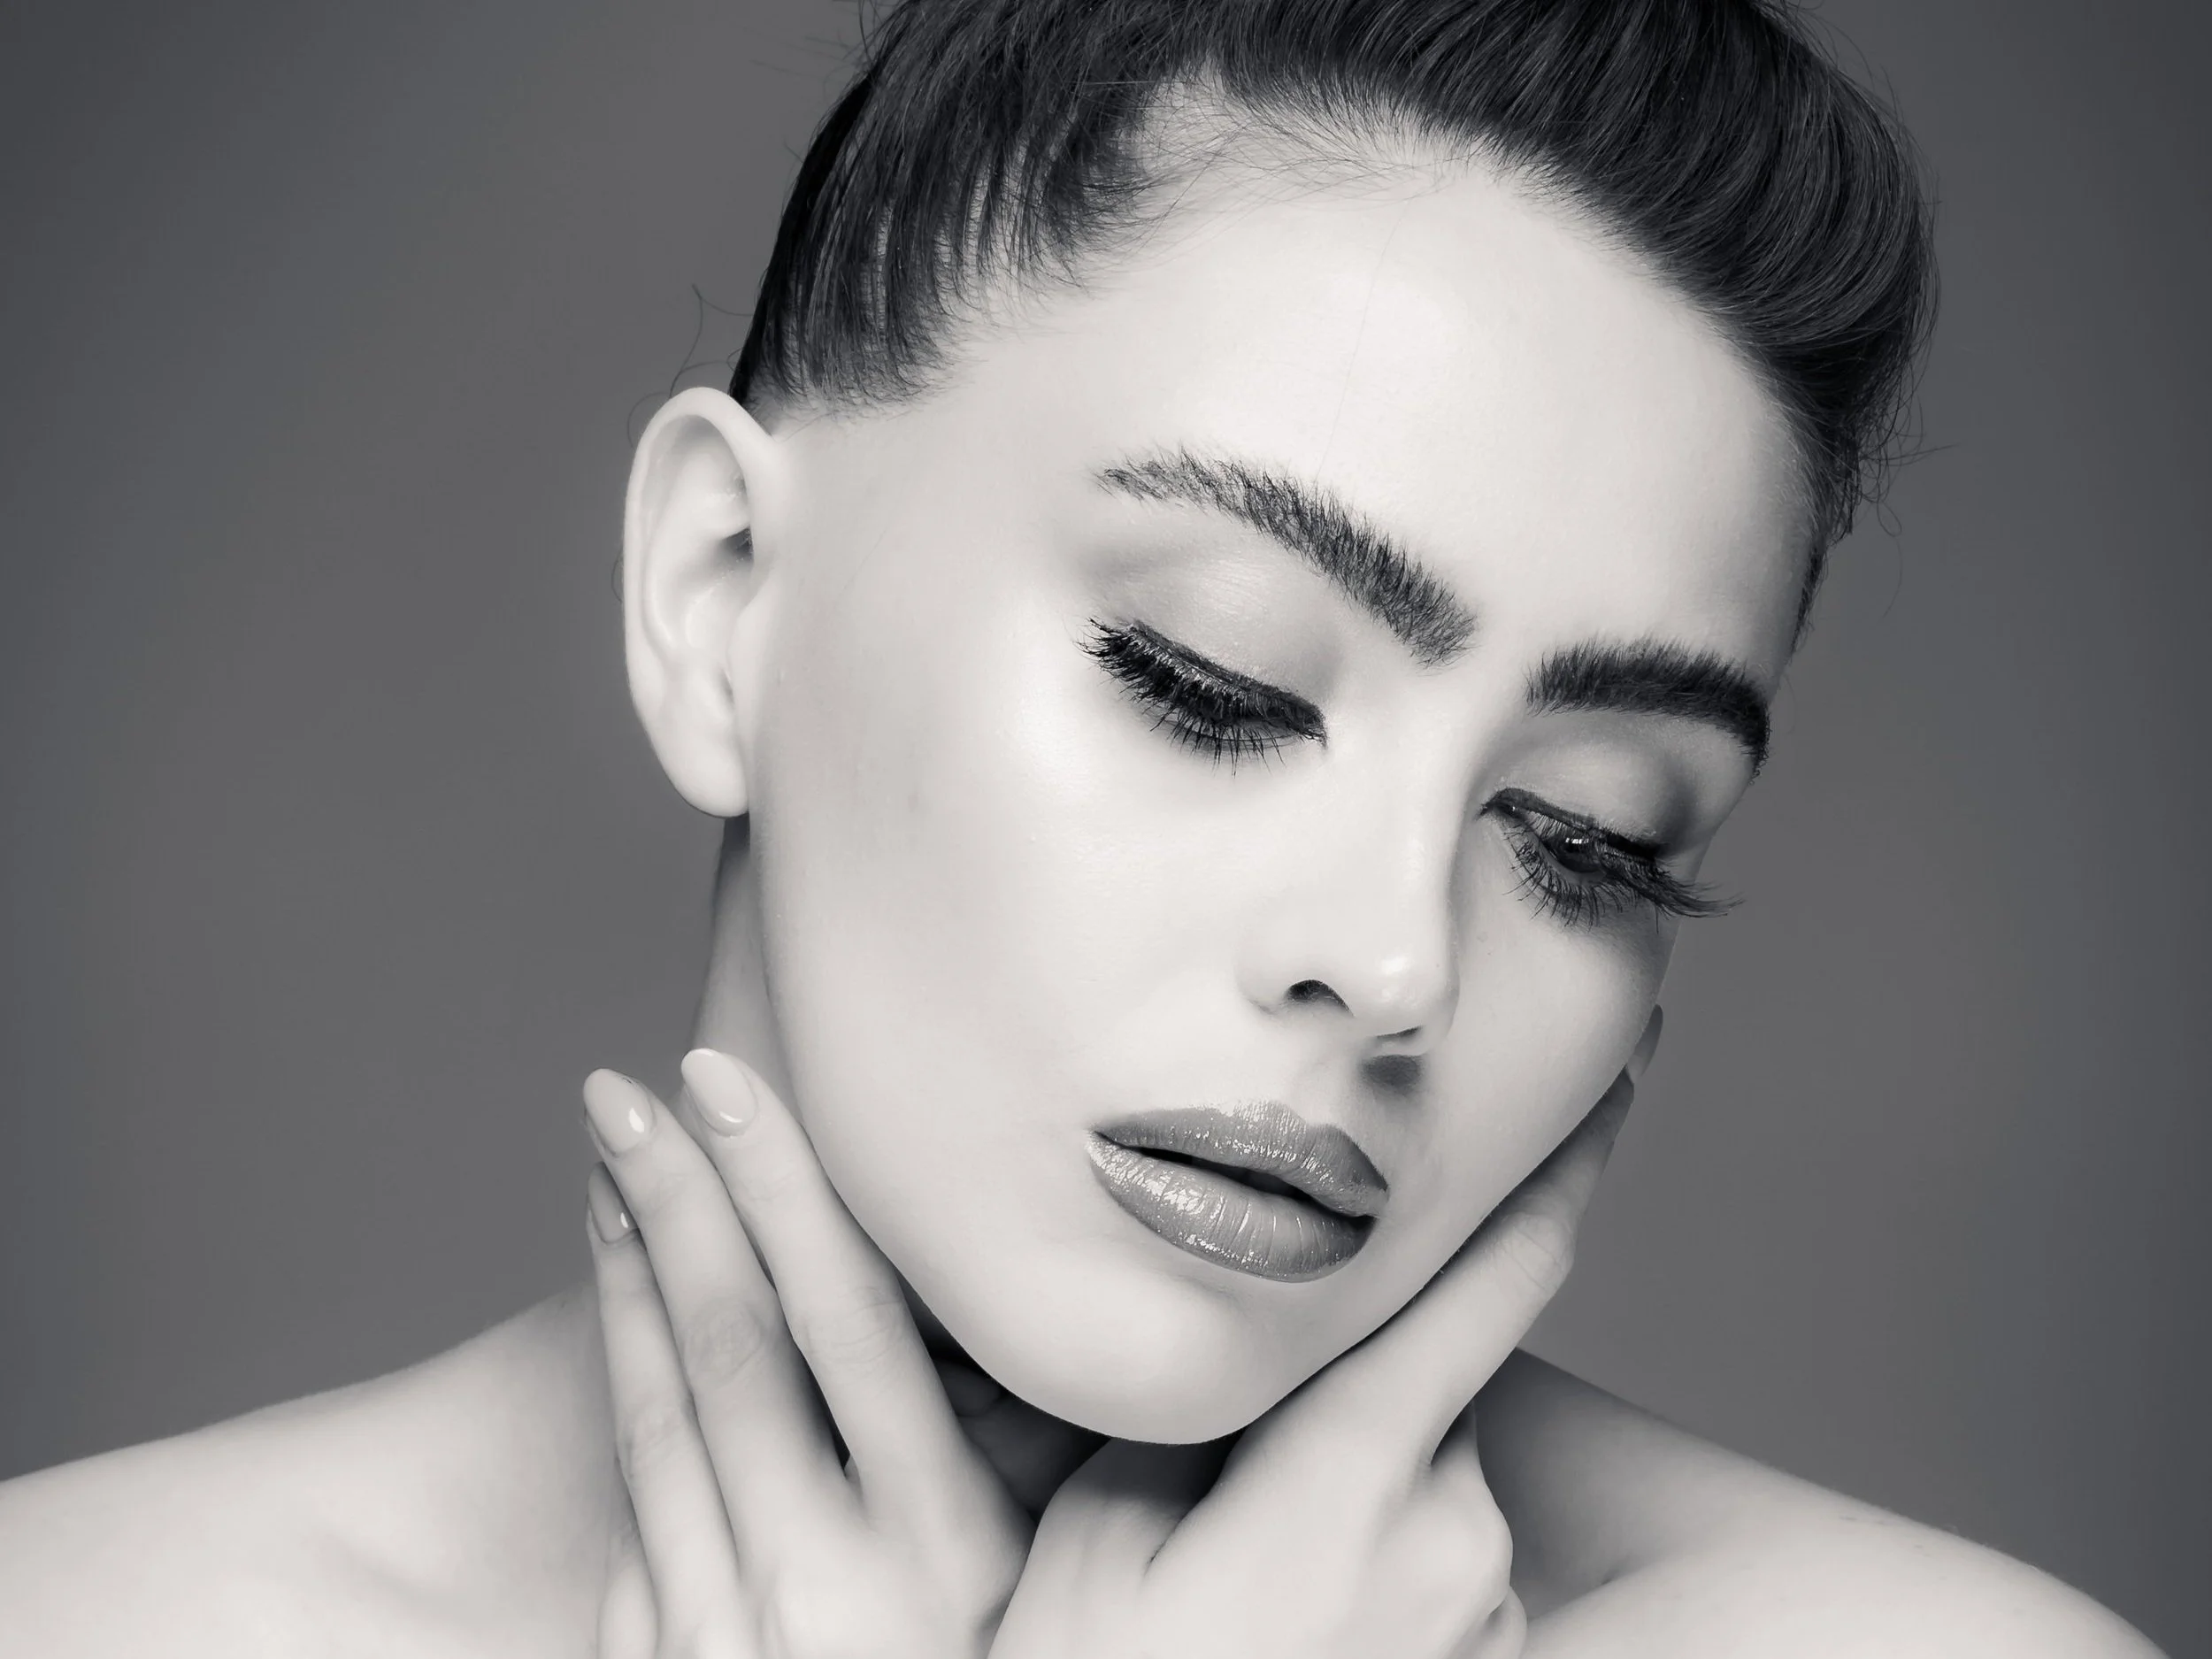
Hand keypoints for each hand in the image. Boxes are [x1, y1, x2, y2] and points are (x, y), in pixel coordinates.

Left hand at [582, 1049, 1034, 1658]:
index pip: (847, 1328)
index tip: (732, 1082)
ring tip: (612, 1152)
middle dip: (690, 1198)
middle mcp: (831, 1584)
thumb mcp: (1046, 1594)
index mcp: (951, 1554)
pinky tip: (615, 1290)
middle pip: (739, 1346)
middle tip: (645, 1083)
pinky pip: (632, 1486)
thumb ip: (1026, 1478)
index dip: (784, 1193)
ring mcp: (730, 1627)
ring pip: (664, 1406)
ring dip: (632, 1267)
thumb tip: (1026, 1315)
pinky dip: (616, 1369)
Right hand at [989, 1013, 1659, 1658]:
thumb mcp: (1107, 1533)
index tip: (1621, 1077)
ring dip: (1344, 1488)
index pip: (1482, 1287)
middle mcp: (1456, 1545)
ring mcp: (1480, 1618)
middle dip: (1345, 1393)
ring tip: (1222, 1588)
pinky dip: (1363, 1558)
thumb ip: (1207, 1412)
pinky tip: (1273, 1627)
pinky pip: (1431, 1557)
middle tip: (1221, 1493)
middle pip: (1420, 1387)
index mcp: (1358, 1483)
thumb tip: (1271, 1347)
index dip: (1556, 1173)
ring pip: (1419, 1475)